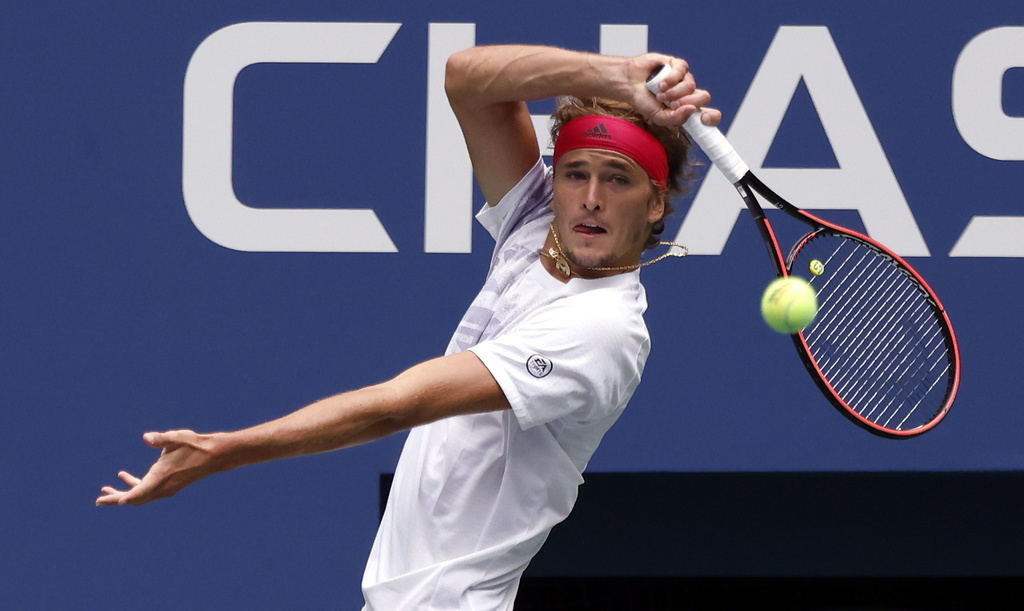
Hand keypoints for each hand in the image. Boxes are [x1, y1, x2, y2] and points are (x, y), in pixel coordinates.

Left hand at [96, 430, 220, 505]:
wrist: (214, 455)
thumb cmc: (195, 445)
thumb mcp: (176, 438)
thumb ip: (160, 439)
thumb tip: (146, 437)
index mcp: (161, 477)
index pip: (137, 493)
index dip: (121, 497)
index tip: (105, 500)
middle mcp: (163, 487)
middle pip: (135, 499)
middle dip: (116, 499)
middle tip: (99, 500)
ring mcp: (166, 488)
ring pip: (140, 496)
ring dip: (123, 493)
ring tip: (106, 487)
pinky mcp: (168, 485)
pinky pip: (147, 491)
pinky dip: (135, 486)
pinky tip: (124, 476)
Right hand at [627, 54, 720, 127]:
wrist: (630, 85)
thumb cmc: (644, 101)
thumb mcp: (658, 117)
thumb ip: (675, 118)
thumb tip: (691, 110)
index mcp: (687, 108)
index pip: (709, 114)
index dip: (712, 117)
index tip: (703, 119)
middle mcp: (689, 93)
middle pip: (704, 97)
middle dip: (687, 102)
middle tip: (672, 104)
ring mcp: (684, 78)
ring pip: (691, 85)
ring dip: (674, 92)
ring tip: (660, 94)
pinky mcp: (677, 65)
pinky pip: (682, 71)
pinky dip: (671, 79)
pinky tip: (661, 83)